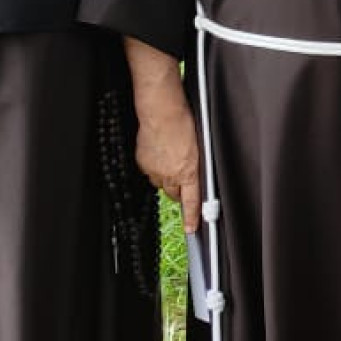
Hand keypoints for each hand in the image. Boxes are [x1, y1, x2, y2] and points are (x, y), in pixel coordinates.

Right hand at [134, 95, 202, 232]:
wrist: (161, 111)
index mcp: (188, 170)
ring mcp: (154, 169)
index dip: (191, 217)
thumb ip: (194, 165)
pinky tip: (158, 153)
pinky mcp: (142, 162)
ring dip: (166, 177)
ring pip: (160, 183)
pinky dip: (154, 167)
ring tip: (169, 160)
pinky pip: (149, 172)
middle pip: (174, 193)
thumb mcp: (198, 147)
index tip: (191, 229)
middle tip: (181, 178)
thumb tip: (193, 176)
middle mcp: (170, 174)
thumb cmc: (183, 122)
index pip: (191, 201)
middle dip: (178, 190)